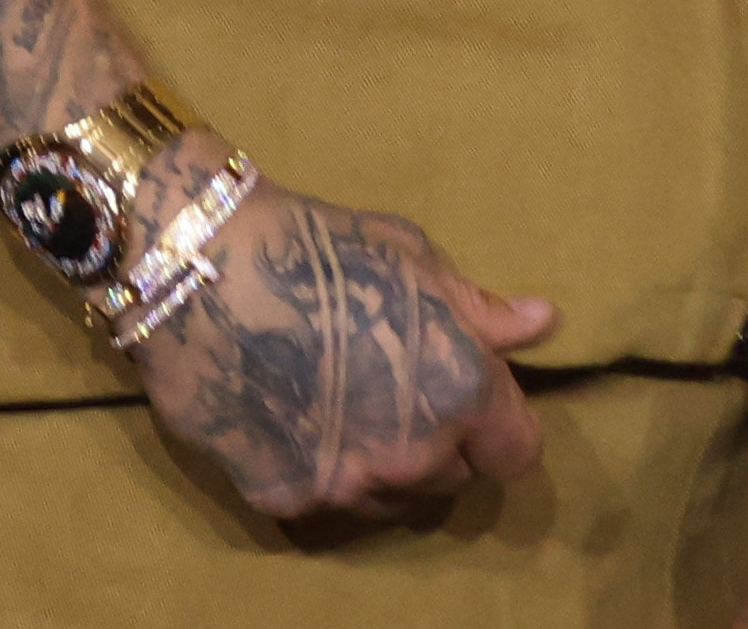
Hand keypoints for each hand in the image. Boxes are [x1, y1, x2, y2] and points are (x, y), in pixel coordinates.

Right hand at [130, 175, 557, 537]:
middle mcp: (410, 456)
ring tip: (348, 405)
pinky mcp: (282, 499)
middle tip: (401, 389)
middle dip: (442, 441)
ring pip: (392, 499)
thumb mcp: (415, 260)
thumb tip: (543, 323)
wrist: (204, 268)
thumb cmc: (323, 247)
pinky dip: (322, 471)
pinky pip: (325, 500)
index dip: (500, 425)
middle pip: (454, 477)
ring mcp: (343, 486)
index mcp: (459, 394)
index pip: (516, 452)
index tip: (474, 397)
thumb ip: (481, 309)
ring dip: (386, 465)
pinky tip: (297, 417)